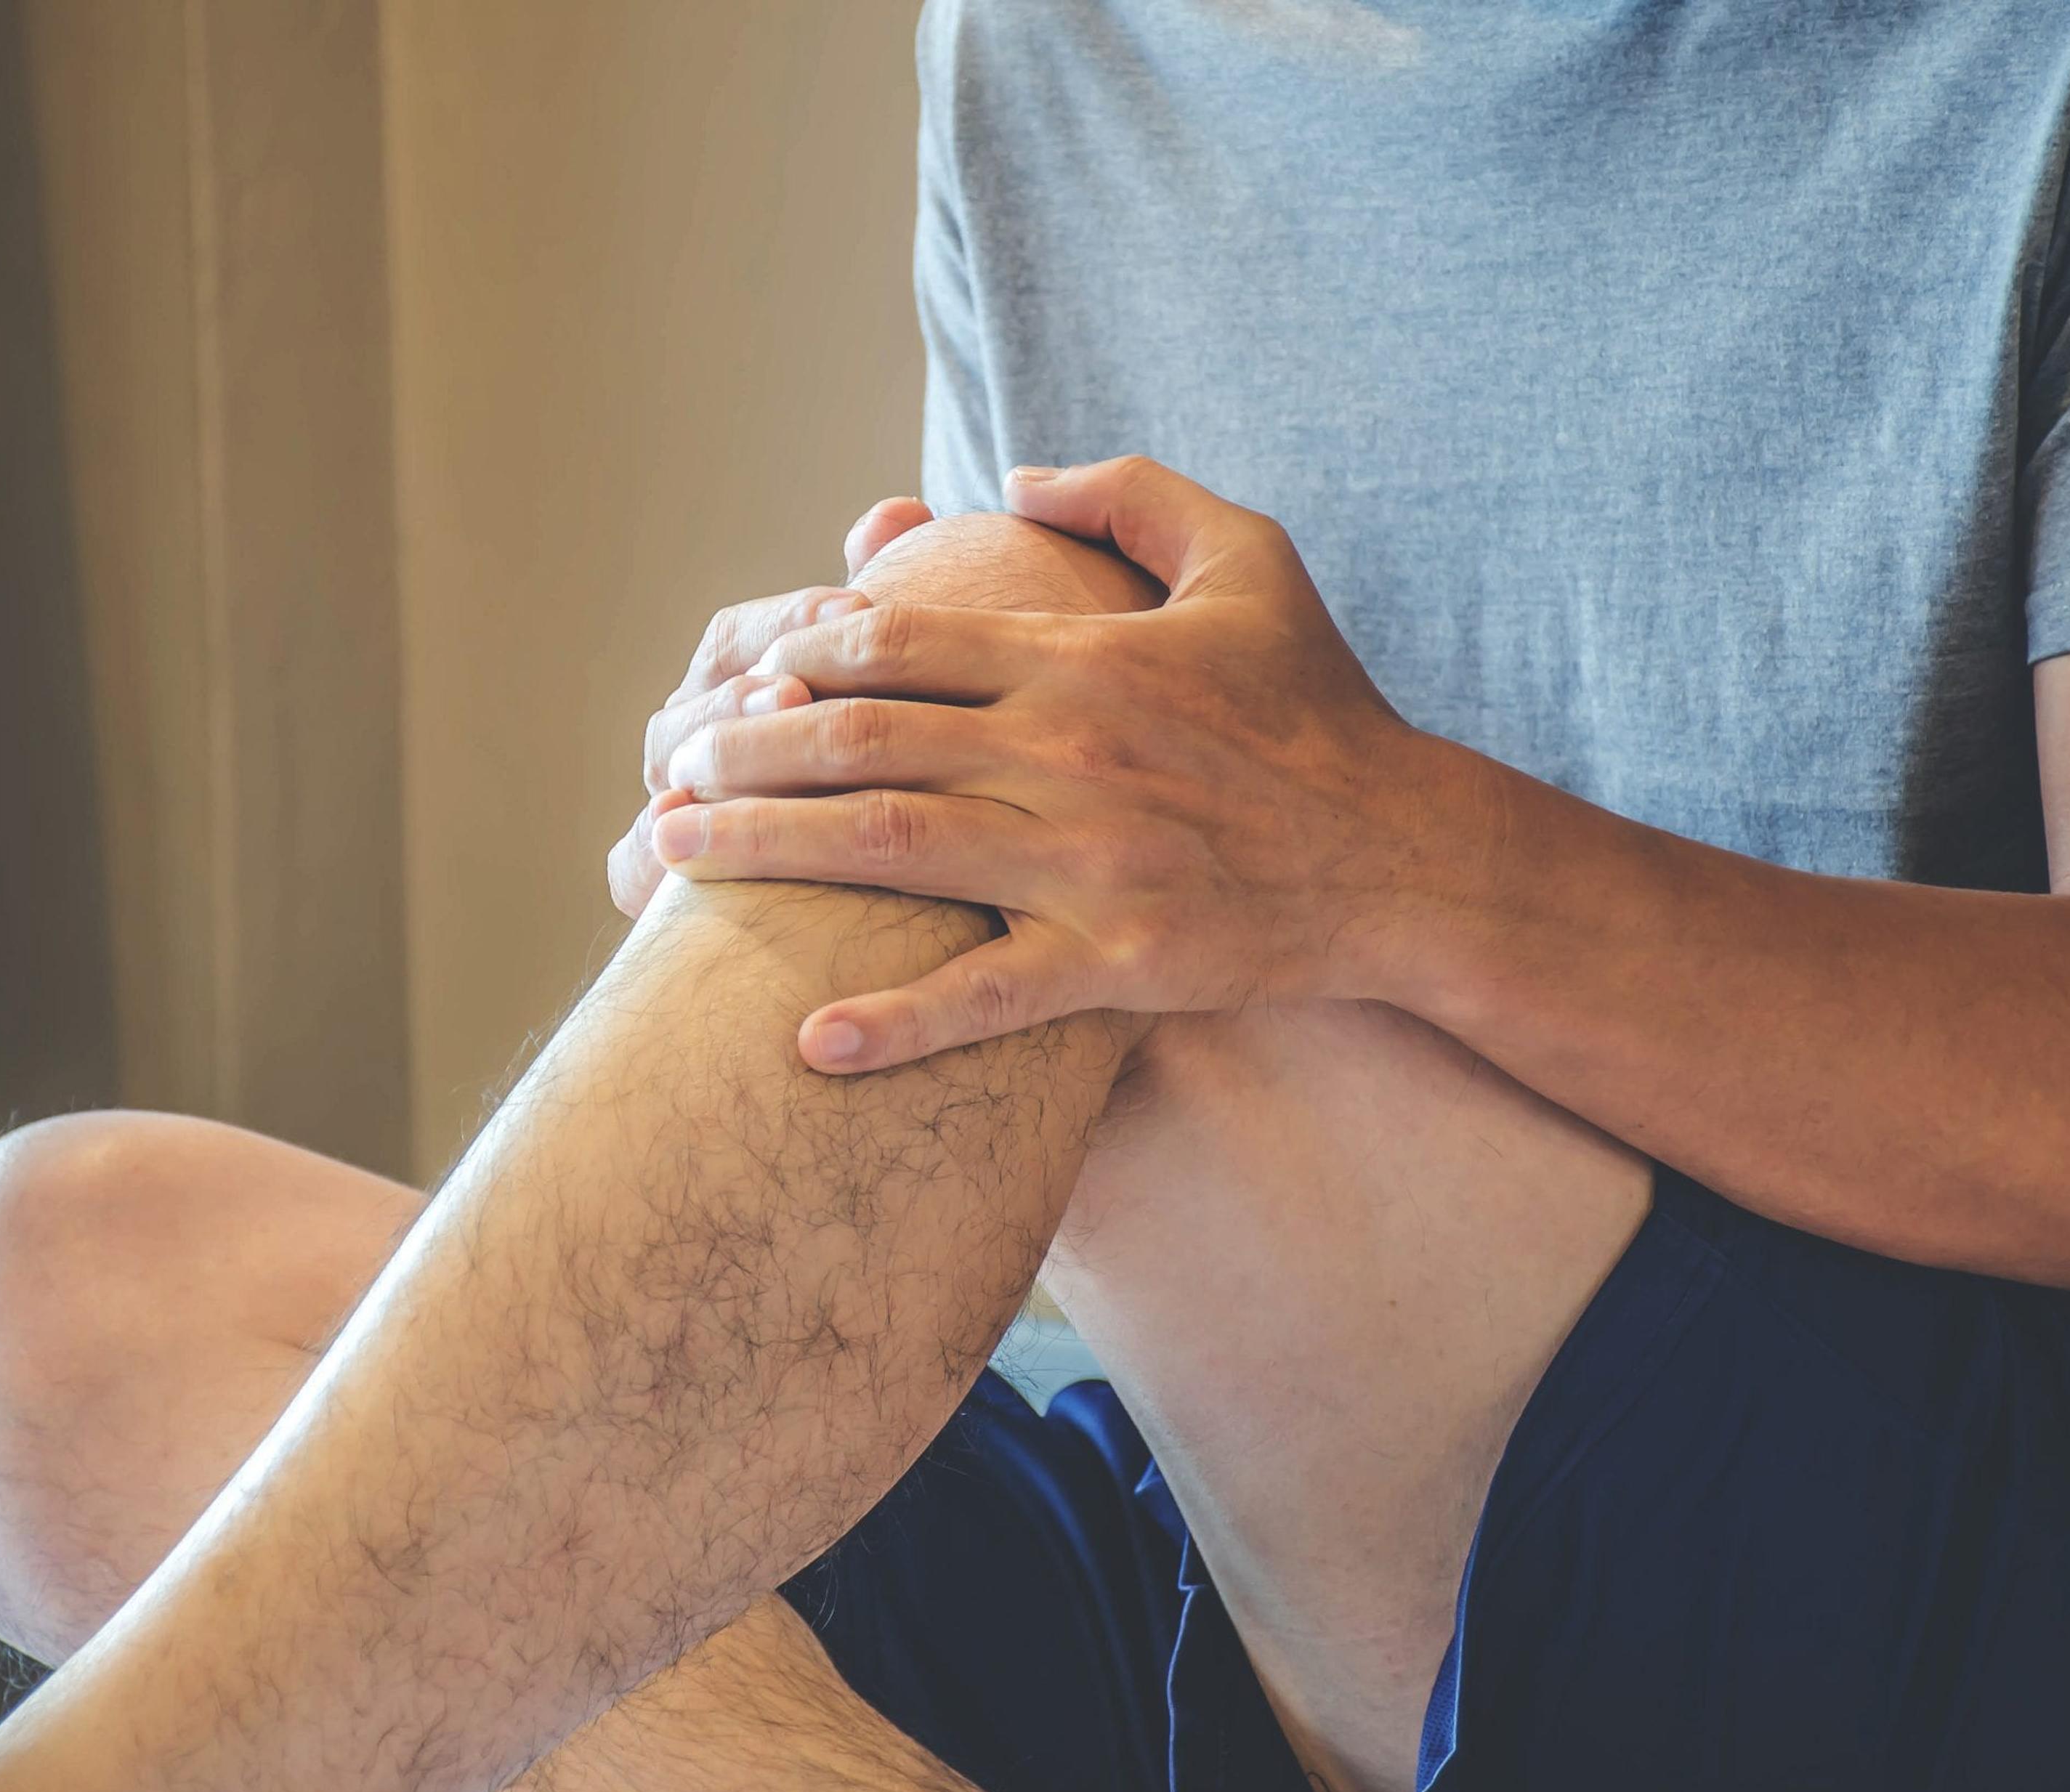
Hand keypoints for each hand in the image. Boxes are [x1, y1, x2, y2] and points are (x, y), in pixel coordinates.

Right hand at [608, 496, 935, 915]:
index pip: (738, 639)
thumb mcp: (926, 698)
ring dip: (704, 760)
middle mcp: (706, 749)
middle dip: (742, 693)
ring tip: (759, 761)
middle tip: (795, 687)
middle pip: (691, 703)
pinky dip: (648, 856)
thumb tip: (893, 517)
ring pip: (662, 770)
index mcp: (746, 690)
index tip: (858, 603)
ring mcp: (689, 814)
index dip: (787, 622)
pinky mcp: (669, 888)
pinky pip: (635, 867)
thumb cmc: (927, 788)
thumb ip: (905, 615)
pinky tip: (671, 843)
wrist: (938, 905)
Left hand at [644, 457, 1460, 1072]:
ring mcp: (1090, 865)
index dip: (794, 655)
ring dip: (765, 854)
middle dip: (743, 752)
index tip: (734, 678)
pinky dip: (893, 1025)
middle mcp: (1070, 756)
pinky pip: (985, 996)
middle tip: (667, 766)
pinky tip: (806, 1044)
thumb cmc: (1319, 705)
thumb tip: (1014, 470)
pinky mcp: (1118, 963)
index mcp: (1083, 661)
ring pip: (892, 850)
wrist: (1404, 855)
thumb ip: (1130, 493)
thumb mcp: (1251, 556)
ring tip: (665, 856)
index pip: (900, 642)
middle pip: (865, 741)